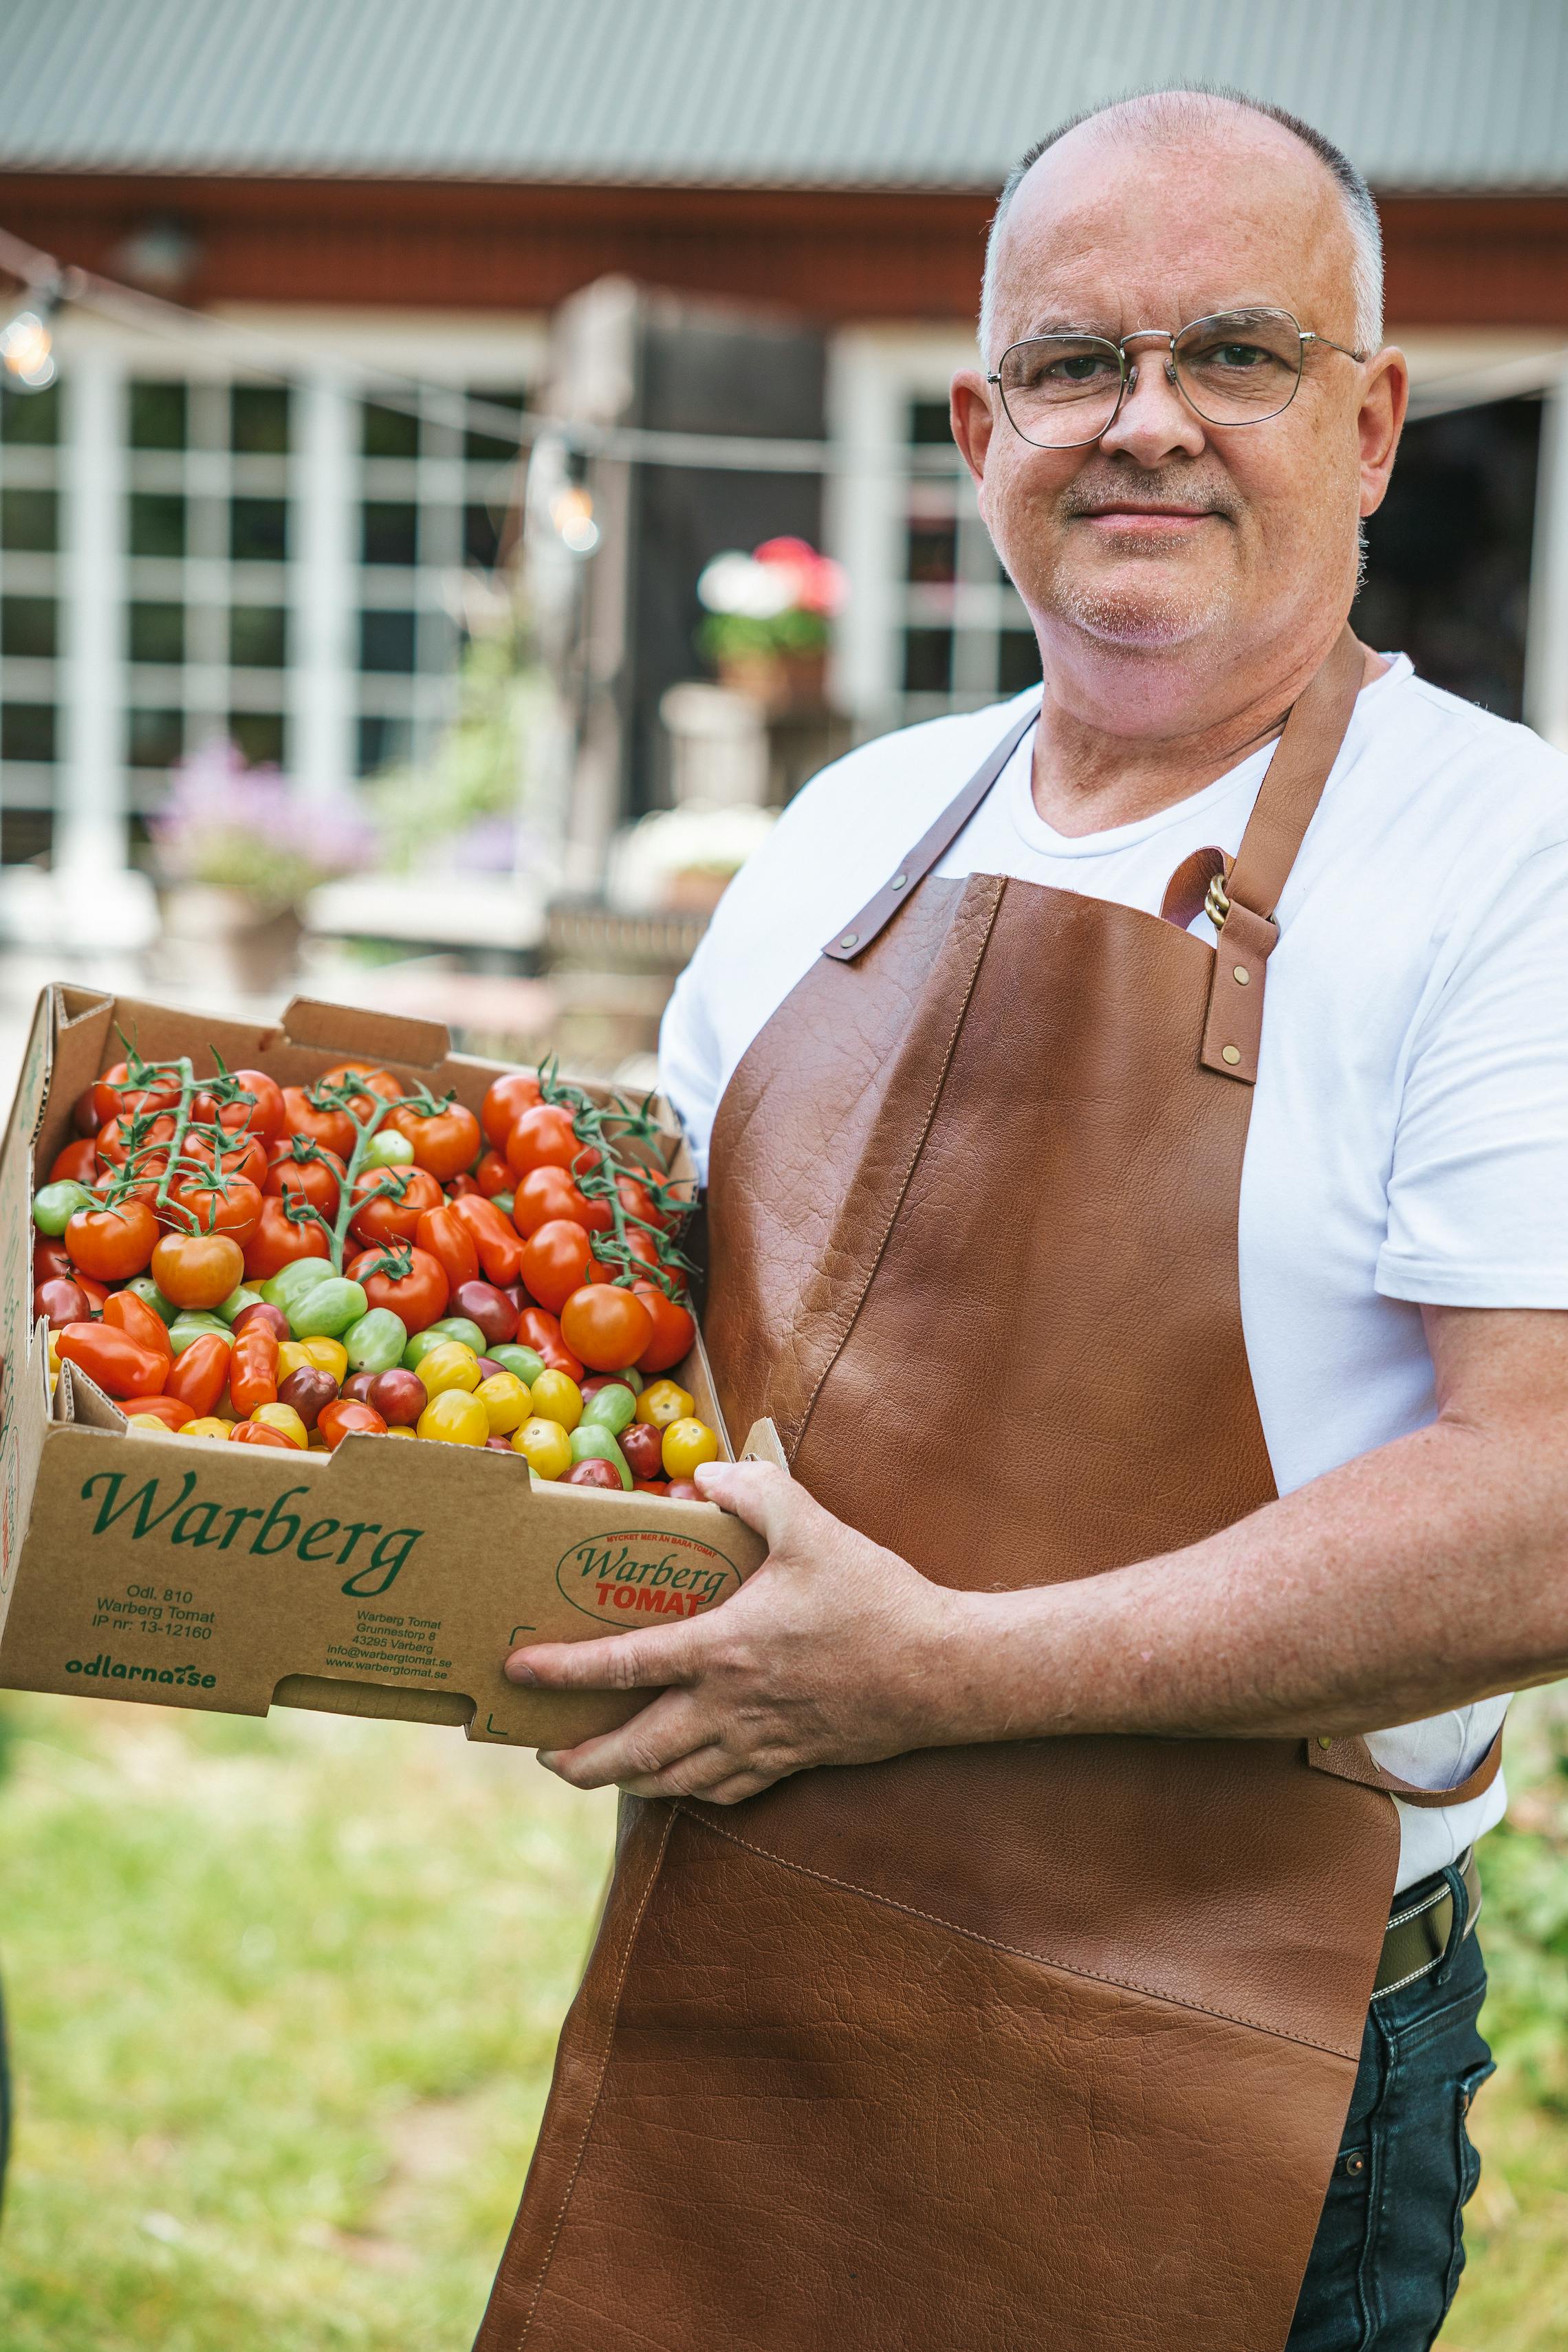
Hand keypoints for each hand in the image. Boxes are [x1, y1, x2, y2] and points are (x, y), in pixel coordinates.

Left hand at [505, 1461, 969, 1802]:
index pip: (623, 1666)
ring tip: (594, 1769)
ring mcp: (760, 1742)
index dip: (564, 1671)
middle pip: (634, 1751)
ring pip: (673, 1781)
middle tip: (544, 1753)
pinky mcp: (792, 1760)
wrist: (942, 1671)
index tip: (519, 1671)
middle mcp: (730, 1706)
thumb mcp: (813, 1527)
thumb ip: (755, 1493)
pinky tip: (678, 1782)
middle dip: (580, 1759)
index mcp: (724, 1649)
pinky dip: (687, 1790)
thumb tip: (709, 1474)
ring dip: (625, 1779)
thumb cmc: (875, 1599)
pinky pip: (723, 1790)